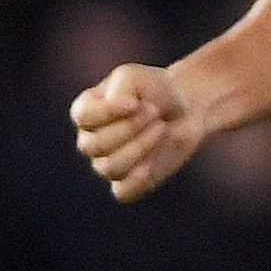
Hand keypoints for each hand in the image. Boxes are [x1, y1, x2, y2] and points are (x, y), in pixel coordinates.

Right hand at [71, 64, 206, 203]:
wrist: (186, 110)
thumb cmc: (155, 91)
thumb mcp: (135, 78)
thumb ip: (121, 89)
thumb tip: (122, 109)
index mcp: (85, 113)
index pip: (84, 117)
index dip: (110, 112)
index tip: (136, 102)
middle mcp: (90, 141)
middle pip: (97, 145)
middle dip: (131, 128)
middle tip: (155, 112)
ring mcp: (107, 163)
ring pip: (111, 167)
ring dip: (140, 148)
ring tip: (161, 128)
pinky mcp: (129, 182)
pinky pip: (123, 191)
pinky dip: (137, 181)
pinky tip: (150, 167)